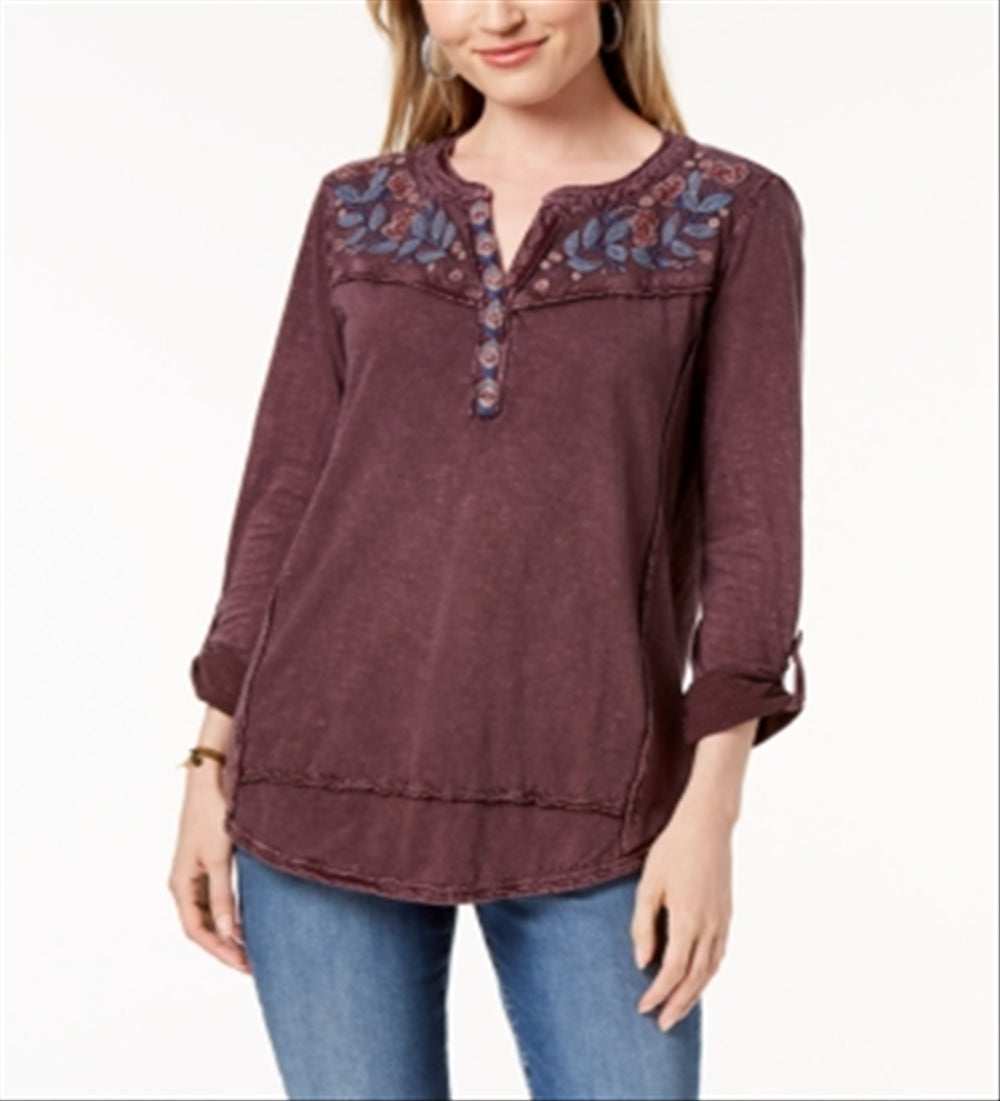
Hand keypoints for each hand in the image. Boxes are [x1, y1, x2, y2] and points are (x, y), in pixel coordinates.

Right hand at [167, 763, 250, 972]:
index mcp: (181, 884)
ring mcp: (196, 872)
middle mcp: (185, 882)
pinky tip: (248, 919)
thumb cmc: (212, 814)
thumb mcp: (220, 858)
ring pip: (211, 913)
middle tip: (253, 964)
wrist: (211, 778)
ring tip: (253, 948)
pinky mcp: (209, 861)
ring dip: (229, 932)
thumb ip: (224, 896)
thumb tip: (229, 933)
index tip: (244, 965)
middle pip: (203, 926)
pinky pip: (217, 897)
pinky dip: (231, 913)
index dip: (220, 951)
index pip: (197, 931)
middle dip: (226, 947)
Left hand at [629, 797, 733, 1029]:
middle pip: (695, 979)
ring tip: (679, 1011)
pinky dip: (708, 974)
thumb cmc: (673, 850)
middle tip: (662, 1025)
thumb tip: (642, 962)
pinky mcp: (727, 914)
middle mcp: (710, 927)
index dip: (658, 993)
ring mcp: (722, 922)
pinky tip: (698, 980)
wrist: (707, 825)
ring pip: (711, 970)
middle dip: (678, 1004)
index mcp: (688, 920)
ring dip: (695, 994)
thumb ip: (644, 925)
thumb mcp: (649, 885)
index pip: (673, 971)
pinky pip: (719, 955)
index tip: (642, 1007)